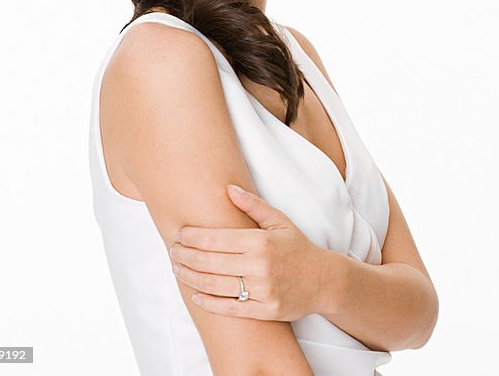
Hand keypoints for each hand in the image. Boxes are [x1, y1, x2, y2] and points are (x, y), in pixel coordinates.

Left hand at [170, 184, 344, 321]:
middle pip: (208, 262)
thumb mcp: (280, 221)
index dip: (192, 237)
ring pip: (214, 285)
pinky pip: (229, 308)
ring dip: (190, 277)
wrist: (325, 280)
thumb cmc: (298, 248)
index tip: (180, 234)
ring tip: (178, 270)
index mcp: (261, 242)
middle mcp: (260, 266)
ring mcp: (262, 291)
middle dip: (184, 256)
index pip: (215, 239)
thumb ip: (253, 206)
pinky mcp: (264, 310)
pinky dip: (208, 302)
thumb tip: (228, 188)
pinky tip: (196, 295)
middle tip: (173, 252)